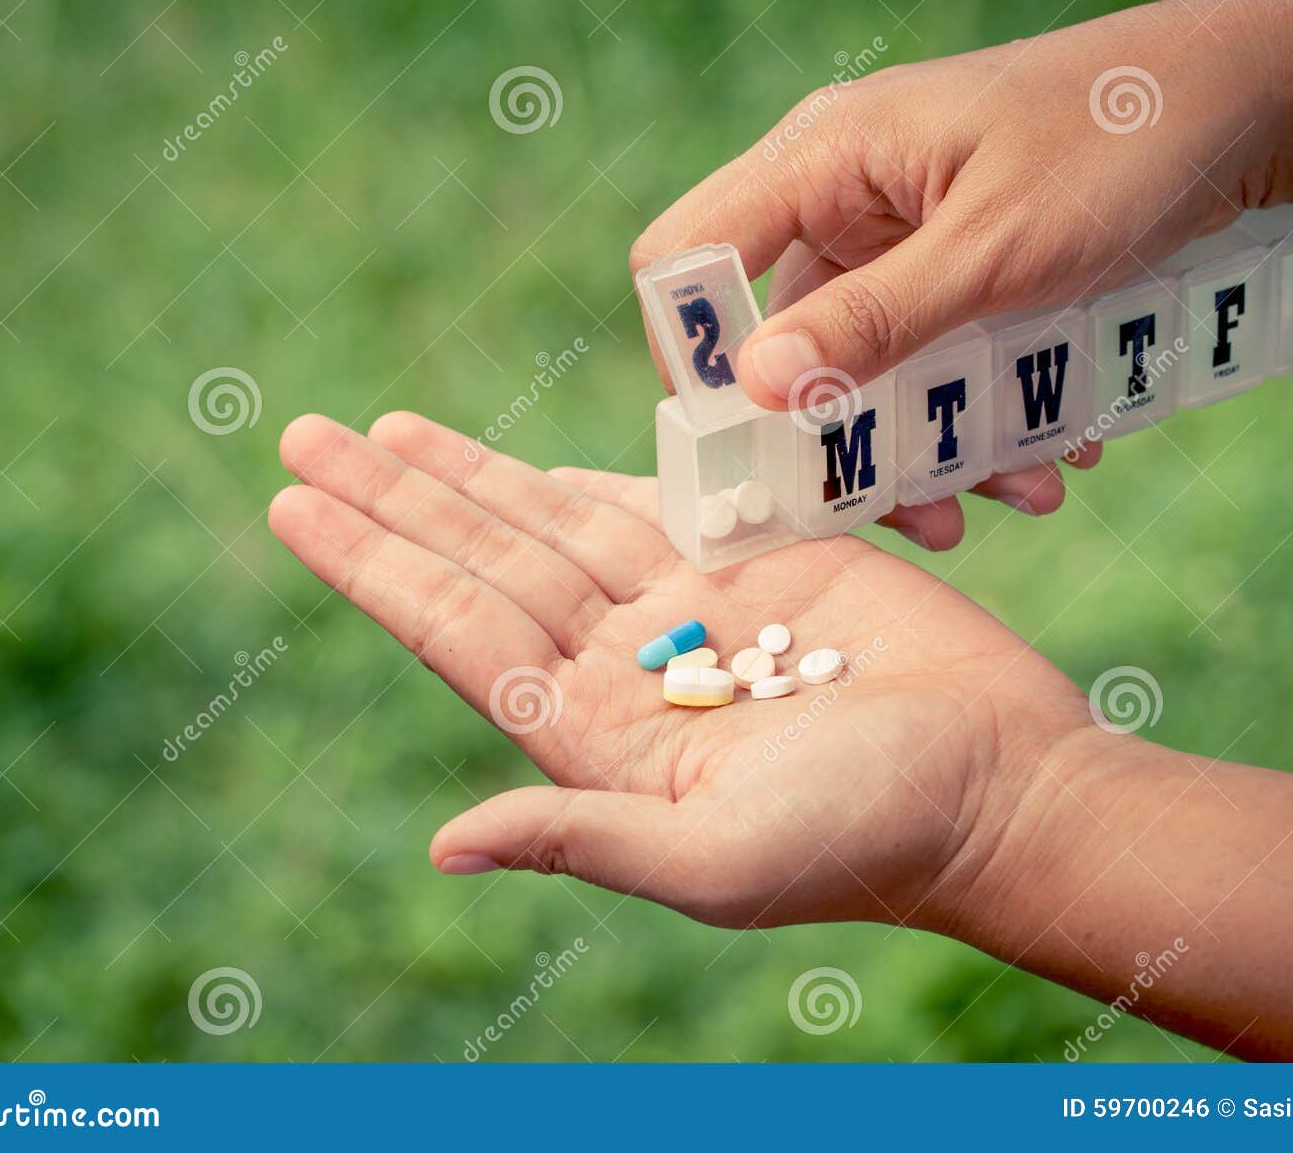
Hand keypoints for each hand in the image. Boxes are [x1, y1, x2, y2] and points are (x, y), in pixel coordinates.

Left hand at [268, 412, 1092, 931]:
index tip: (292, 504)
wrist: (1000, 785)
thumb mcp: (718, 862)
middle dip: (393, 499)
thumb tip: (445, 846)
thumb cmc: (870, 839)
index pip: (458, 632)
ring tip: (382, 431)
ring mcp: (689, 611)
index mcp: (597, 738)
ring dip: (464, 476)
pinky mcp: (759, 564)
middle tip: (301, 434)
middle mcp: (626, 667)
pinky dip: (576, 476)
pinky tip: (510, 459)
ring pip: (549, 524)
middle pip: (482, 562)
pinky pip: (648, 504)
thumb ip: (582, 838)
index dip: (374, 566)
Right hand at [632, 0, 1292, 547]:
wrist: (1251, 102)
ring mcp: (896, 233)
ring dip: (928, 443)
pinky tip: (1048, 450)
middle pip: (780, 339)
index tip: (759, 452)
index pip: (686, 261)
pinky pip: (929, 356)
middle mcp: (841, 196)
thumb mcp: (1000, 251)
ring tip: (1014, 493)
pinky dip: (977, 411)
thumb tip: (754, 387)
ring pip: (865, 365)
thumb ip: (876, 320)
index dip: (698, 362)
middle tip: (909, 511)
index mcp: (823, 160)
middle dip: (842, 437)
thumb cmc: (1125, 145)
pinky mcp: (949, 264)